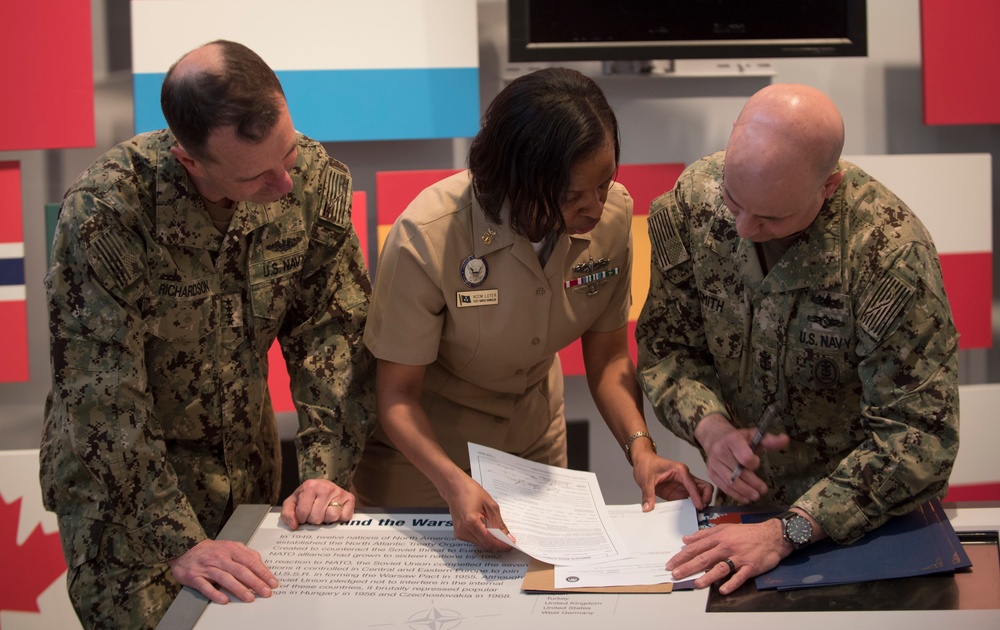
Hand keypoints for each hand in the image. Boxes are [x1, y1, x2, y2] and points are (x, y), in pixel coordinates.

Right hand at [168, 539, 278, 604]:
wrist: (186, 549)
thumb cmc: (212, 550)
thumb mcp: (231, 546)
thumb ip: (247, 554)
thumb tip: (262, 566)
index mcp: (231, 549)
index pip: (251, 561)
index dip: (263, 572)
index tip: (272, 582)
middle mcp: (220, 557)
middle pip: (240, 570)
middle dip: (255, 582)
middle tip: (265, 592)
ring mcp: (207, 567)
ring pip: (225, 578)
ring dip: (239, 589)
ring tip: (249, 598)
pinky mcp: (195, 577)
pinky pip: (206, 587)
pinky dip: (215, 594)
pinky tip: (224, 600)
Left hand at [280, 478, 354, 529]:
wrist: (323, 486)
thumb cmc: (307, 496)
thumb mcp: (293, 501)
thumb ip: (287, 513)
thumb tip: (294, 525)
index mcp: (310, 486)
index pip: (303, 513)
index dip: (301, 518)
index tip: (303, 513)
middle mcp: (326, 487)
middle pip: (316, 518)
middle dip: (313, 519)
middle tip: (314, 512)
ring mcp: (339, 492)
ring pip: (331, 517)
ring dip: (326, 519)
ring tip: (324, 512)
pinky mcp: (350, 499)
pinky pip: (344, 517)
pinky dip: (339, 518)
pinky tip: (334, 511)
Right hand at [441, 475, 514, 550]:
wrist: (454, 487)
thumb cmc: (470, 491)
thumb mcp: (490, 504)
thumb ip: (499, 523)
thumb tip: (507, 536)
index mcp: (471, 522)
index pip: (489, 540)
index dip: (502, 544)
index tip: (511, 545)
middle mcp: (463, 530)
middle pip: (485, 544)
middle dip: (497, 542)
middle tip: (508, 538)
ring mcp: (459, 533)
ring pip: (480, 543)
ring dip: (490, 539)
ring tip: (496, 529)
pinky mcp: (458, 533)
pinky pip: (475, 539)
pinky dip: (483, 536)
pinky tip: (486, 527)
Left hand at [631, 451, 712, 510]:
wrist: (642, 461)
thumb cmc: (646, 465)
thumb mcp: (645, 480)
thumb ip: (648, 494)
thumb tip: (648, 507)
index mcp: (680, 471)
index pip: (694, 484)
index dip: (698, 496)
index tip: (699, 507)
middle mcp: (685, 477)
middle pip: (705, 487)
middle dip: (706, 498)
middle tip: (701, 509)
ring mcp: (683, 485)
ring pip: (701, 493)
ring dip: (701, 503)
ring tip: (697, 514)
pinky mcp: (679, 491)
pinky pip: (690, 499)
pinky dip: (692, 506)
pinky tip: (688, 513)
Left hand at [666, 520, 790, 594]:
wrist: (772, 535)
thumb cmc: (746, 532)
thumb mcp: (724, 528)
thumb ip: (704, 534)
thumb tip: (686, 540)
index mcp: (718, 537)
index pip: (696, 547)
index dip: (682, 556)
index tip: (671, 563)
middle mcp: (726, 547)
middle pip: (704, 558)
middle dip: (688, 567)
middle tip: (676, 575)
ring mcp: (739, 557)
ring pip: (720, 567)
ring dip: (708, 577)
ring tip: (696, 583)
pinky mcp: (750, 566)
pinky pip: (740, 576)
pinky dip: (731, 583)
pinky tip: (722, 589)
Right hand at [695, 413, 788, 502]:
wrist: (714, 438)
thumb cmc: (738, 439)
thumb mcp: (754, 436)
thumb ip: (770, 440)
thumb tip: (785, 439)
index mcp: (732, 440)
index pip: (744, 457)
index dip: (753, 463)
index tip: (757, 463)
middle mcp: (720, 451)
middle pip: (738, 472)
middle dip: (753, 483)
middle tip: (763, 490)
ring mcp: (714, 463)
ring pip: (730, 482)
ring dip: (745, 492)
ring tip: (755, 496)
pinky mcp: (711, 473)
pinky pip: (723, 487)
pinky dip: (735, 495)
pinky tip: (745, 498)